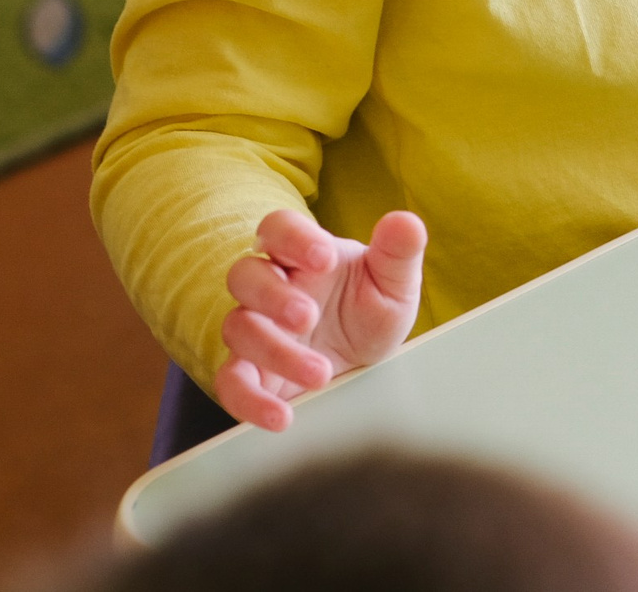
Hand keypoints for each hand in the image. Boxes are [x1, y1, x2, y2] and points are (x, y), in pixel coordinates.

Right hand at [216, 207, 426, 431]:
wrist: (363, 362)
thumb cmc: (370, 309)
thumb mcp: (394, 282)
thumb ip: (398, 251)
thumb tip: (405, 222)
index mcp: (301, 254)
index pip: (279, 228)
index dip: (294, 238)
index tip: (324, 257)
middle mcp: (271, 288)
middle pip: (246, 275)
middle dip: (274, 295)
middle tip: (309, 317)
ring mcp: (256, 329)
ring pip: (239, 328)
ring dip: (276, 351)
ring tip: (321, 373)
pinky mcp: (250, 373)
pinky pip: (232, 383)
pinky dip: (250, 401)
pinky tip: (282, 416)